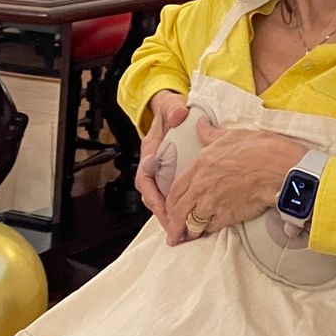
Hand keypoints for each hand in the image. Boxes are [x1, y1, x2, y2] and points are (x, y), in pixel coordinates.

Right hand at [134, 89, 187, 230]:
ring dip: (170, 213)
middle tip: (174, 228)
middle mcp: (154, 163)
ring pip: (161, 197)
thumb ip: (174, 109)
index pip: (145, 177)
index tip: (162, 208)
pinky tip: (191, 216)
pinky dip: (179, 205)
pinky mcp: (173, 173)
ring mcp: (163, 169)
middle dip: (162, 212)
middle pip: (152, 194)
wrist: (175, 109)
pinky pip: (172, 193)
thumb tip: (178, 114)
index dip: (152, 195)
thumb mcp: (172, 106)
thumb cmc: (172, 109)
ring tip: (182, 229)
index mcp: (150, 150)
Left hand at [163, 120, 306, 244]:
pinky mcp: (228, 217)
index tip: (169, 208)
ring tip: (185, 236)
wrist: (282, 170)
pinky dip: (205, 232)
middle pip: (178, 211)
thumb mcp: (233, 135)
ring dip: (187, 231)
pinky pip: (209, 229)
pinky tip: (206, 232)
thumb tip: (200, 124)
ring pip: (190, 223)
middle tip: (172, 229)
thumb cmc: (262, 149)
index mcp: (201, 165)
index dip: (169, 202)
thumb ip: (211, 134)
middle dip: (173, 222)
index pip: (175, 189)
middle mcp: (202, 187)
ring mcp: (213, 204)